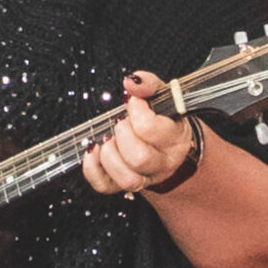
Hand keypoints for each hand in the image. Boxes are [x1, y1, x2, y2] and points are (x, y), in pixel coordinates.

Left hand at [79, 71, 203, 193]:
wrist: (166, 142)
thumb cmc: (162, 116)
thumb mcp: (161, 96)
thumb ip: (148, 84)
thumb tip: (130, 82)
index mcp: (175, 139)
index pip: (150, 129)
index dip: (136, 111)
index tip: (133, 102)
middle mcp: (163, 163)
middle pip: (139, 158)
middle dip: (122, 134)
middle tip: (121, 122)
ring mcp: (144, 178)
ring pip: (127, 178)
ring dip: (109, 154)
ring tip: (109, 138)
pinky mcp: (122, 185)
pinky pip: (104, 186)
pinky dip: (92, 168)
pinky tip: (93, 151)